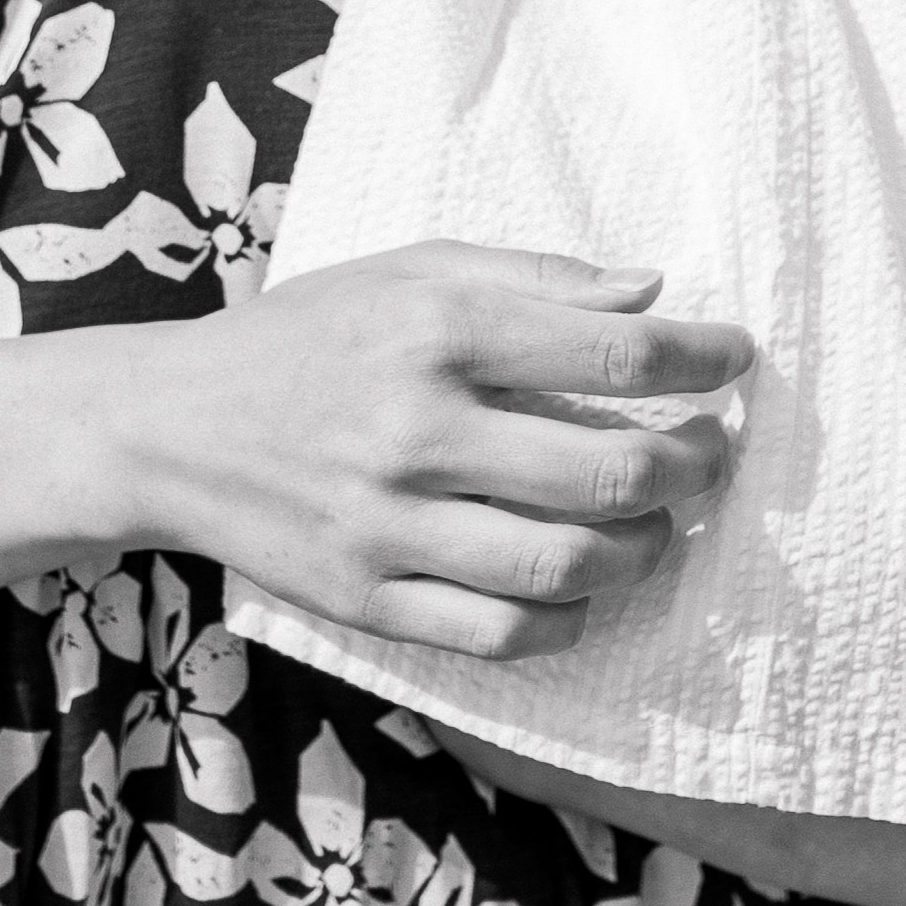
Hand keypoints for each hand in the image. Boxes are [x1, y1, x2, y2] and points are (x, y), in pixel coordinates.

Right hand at [123, 242, 751, 658]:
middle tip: (713, 454)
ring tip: (659, 525)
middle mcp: (417, 430)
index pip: (613, 355)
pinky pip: (502, 635)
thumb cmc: (308, 335)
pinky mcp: (367, 601)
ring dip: (646, 550)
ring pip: (569, 565)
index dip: (699, 359)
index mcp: (436, 330)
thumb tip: (652, 290)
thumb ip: (534, 276)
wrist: (170, 427)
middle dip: (694, 467)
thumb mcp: (409, 270)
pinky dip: (569, 618)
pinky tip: (584, 586)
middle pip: (609, 473)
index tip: (735, 359)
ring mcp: (390, 526)